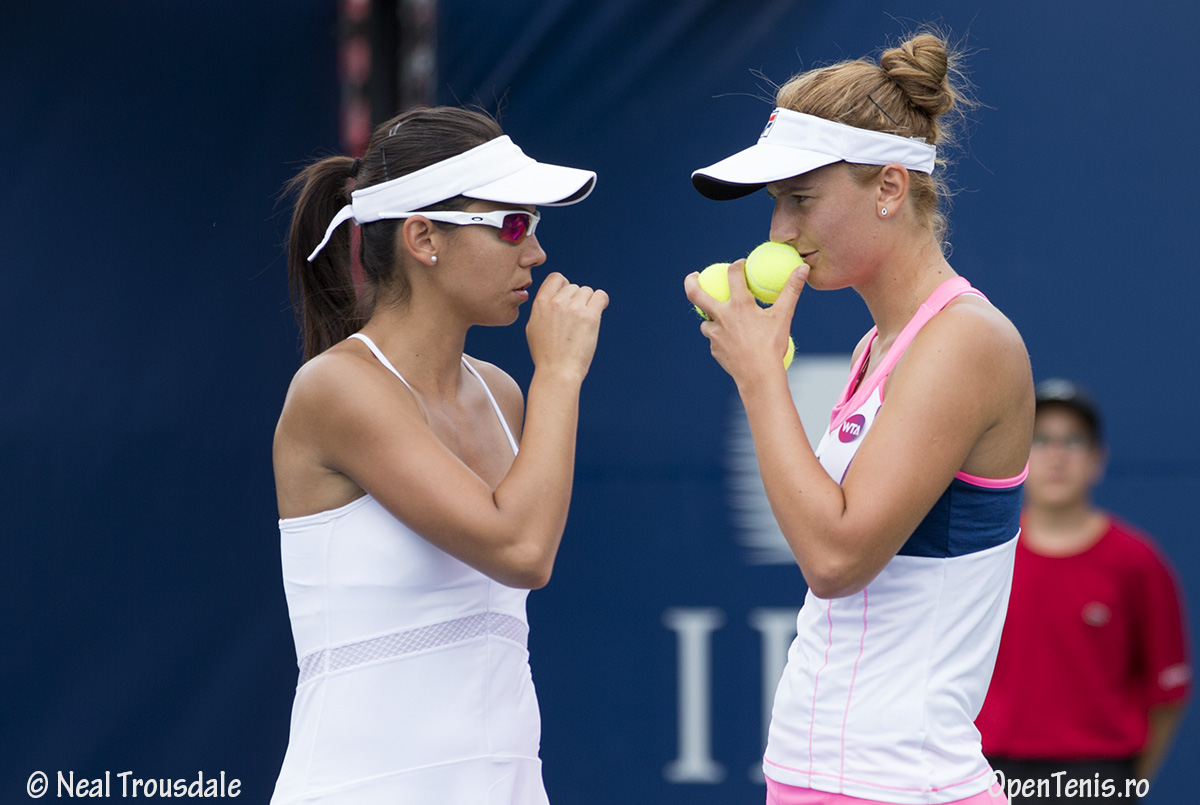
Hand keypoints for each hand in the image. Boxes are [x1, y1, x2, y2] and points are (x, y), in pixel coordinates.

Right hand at [526, 272, 608, 379]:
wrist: (557, 371)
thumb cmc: (546, 354)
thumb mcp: (534, 327)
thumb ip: (542, 308)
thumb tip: (553, 298)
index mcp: (541, 302)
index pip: (556, 278)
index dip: (564, 286)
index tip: (568, 300)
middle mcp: (557, 301)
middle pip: (574, 287)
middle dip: (576, 301)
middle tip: (575, 321)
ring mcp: (574, 308)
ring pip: (587, 292)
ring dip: (588, 304)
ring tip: (584, 322)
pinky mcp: (590, 316)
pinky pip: (601, 296)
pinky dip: (602, 301)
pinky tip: (598, 312)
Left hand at [684, 259, 807, 383]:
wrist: (759, 376)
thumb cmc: (772, 345)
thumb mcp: (783, 316)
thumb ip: (791, 290)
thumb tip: (803, 268)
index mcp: (739, 305)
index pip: (733, 275)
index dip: (737, 266)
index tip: (739, 265)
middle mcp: (721, 317)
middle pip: (696, 295)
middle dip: (691, 282)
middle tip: (694, 276)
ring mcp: (715, 335)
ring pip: (705, 322)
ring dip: (711, 317)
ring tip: (719, 317)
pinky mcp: (714, 350)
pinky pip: (714, 340)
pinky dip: (720, 337)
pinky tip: (730, 341)